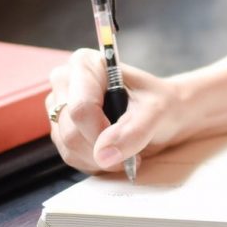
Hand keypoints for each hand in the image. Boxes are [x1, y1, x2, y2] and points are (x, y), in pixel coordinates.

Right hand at [46, 49, 184, 174]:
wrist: (166, 114)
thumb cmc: (161, 103)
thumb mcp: (157, 111)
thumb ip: (133, 131)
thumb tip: (104, 154)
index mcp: (85, 64)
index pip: (80, 108)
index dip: (100, 132)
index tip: (125, 140)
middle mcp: (66, 82)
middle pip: (71, 131)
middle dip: (103, 149)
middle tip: (131, 148)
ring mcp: (60, 107)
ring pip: (69, 148)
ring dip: (100, 159)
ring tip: (125, 148)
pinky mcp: (61, 129)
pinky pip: (71, 157)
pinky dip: (95, 162)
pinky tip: (113, 151)